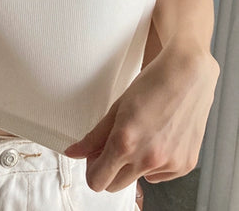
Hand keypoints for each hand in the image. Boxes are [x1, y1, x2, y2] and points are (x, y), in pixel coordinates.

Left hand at [63, 42, 219, 191]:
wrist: (187, 75)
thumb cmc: (151, 85)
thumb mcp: (116, 108)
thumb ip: (93, 136)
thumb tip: (73, 153)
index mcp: (125, 143)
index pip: (96, 181)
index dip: (92, 168)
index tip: (95, 154)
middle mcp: (147, 159)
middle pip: (115, 186)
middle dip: (109, 169)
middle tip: (114, 144)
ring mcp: (169, 164)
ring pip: (138, 180)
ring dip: (133, 166)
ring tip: (140, 136)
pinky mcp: (185, 165)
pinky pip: (160, 176)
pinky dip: (155, 164)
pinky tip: (158, 139)